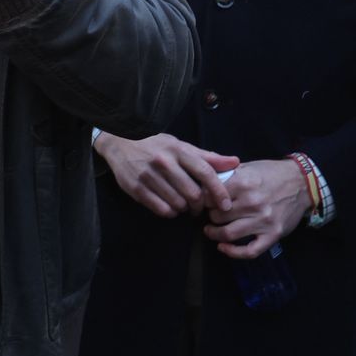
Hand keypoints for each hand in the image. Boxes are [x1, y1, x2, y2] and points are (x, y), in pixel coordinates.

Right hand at [96, 132, 238, 218]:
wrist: (119, 142)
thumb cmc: (155, 145)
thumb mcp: (180, 145)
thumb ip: (207, 157)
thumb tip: (235, 162)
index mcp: (178, 150)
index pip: (205, 172)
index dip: (218, 191)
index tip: (225, 204)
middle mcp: (164, 162)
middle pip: (193, 194)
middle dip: (200, 205)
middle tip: (199, 207)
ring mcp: (149, 176)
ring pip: (178, 204)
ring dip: (184, 209)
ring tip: (183, 205)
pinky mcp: (136, 188)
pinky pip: (161, 209)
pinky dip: (170, 212)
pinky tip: (169, 206)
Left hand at [201, 158, 310, 258]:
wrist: (303, 183)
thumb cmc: (272, 173)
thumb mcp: (248, 167)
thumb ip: (227, 174)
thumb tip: (204, 182)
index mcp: (244, 183)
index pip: (211, 197)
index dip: (204, 201)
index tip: (203, 202)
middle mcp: (252, 203)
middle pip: (217, 216)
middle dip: (209, 216)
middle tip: (208, 215)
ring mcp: (263, 221)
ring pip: (228, 234)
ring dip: (215, 234)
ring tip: (210, 231)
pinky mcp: (273, 235)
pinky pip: (250, 250)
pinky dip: (233, 253)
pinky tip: (223, 248)